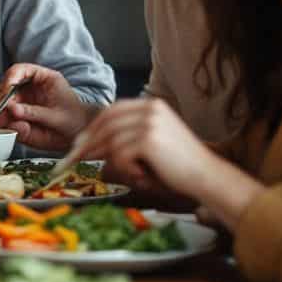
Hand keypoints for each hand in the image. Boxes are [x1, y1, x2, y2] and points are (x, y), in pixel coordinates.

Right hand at [0, 63, 95, 151]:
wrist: (80, 136)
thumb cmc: (74, 122)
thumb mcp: (57, 117)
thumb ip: (35, 113)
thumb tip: (13, 110)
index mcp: (45, 79)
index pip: (21, 70)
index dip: (10, 78)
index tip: (5, 91)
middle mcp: (31, 88)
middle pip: (7, 86)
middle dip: (1, 98)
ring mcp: (24, 101)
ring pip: (3, 101)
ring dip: (0, 112)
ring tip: (2, 123)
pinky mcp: (19, 115)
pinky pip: (6, 116)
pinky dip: (3, 122)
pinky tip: (8, 128)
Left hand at [78, 98, 214, 197]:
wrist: (207, 176)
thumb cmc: (179, 165)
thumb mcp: (152, 142)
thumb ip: (127, 136)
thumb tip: (89, 144)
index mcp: (152, 105)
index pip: (113, 111)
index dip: (93, 127)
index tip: (79, 143)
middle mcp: (151, 109)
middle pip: (106, 123)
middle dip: (88, 143)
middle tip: (74, 159)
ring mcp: (150, 122)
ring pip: (111, 140)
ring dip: (110, 160)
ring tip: (124, 174)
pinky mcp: (149, 139)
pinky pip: (120, 154)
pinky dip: (124, 169)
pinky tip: (140, 176)